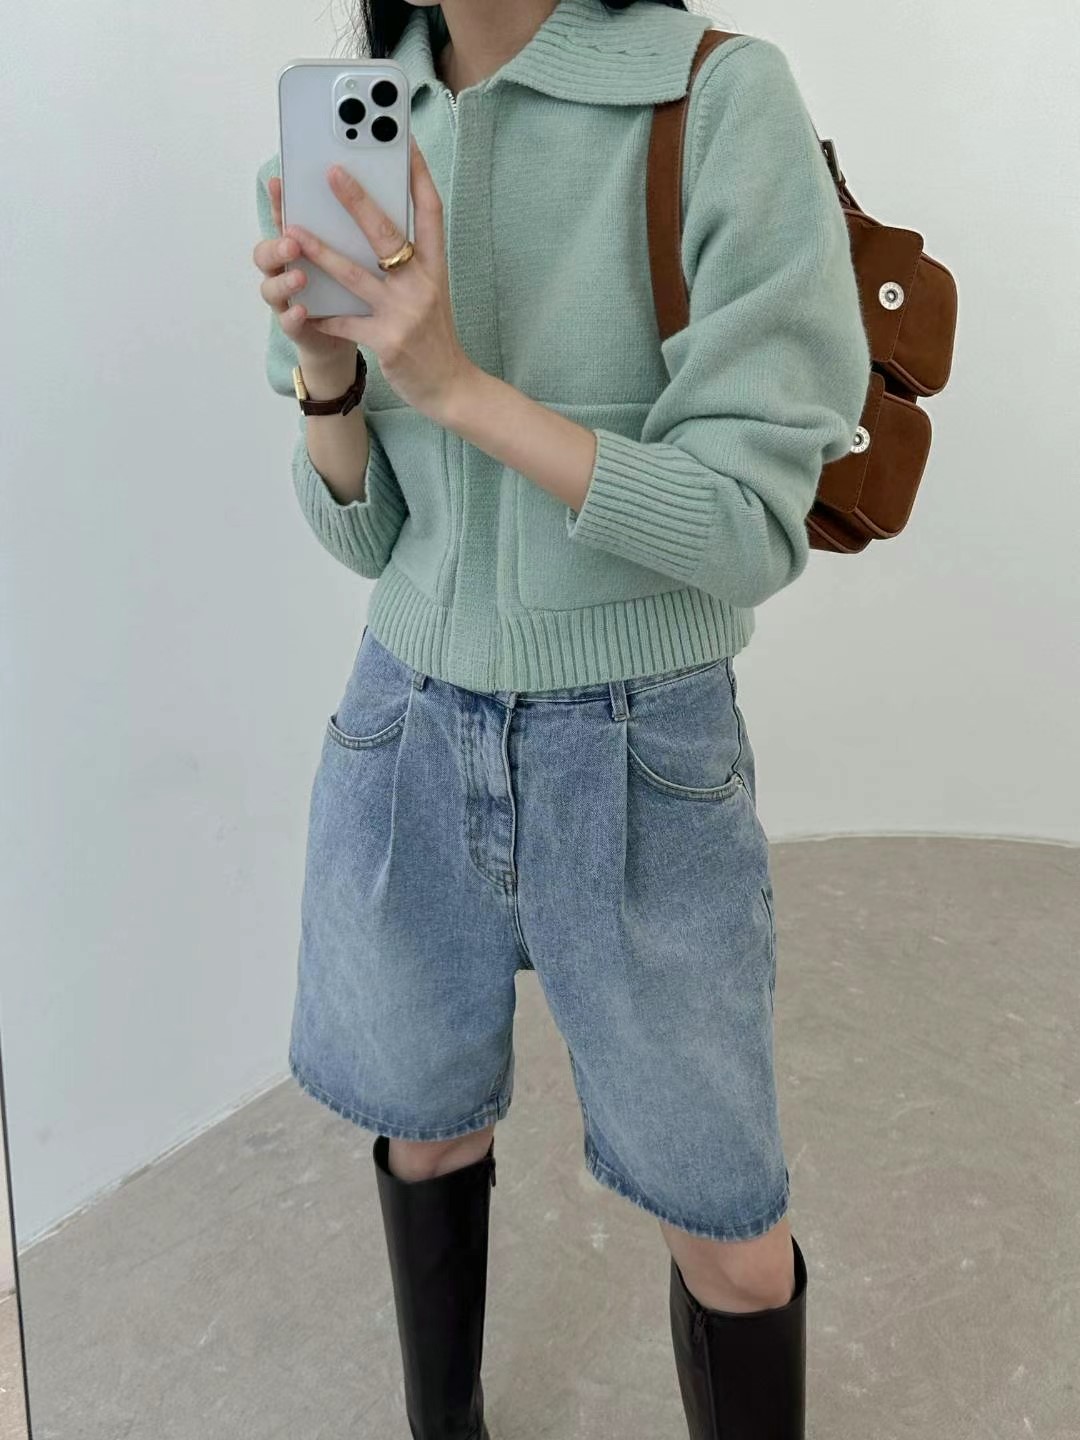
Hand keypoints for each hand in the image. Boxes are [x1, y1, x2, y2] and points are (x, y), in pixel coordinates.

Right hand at [252, 174, 354, 381]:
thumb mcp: (363, 258)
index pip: (284, 218)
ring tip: (301, 276)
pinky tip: (304, 311)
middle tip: (294, 232)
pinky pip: (289, 322)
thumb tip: (382, 190)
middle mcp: (289, 269)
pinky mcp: (298, 328)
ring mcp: (289, 300)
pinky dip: (294, 316)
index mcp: (304, 244)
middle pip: (271, 250)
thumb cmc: (364, 292)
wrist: (364, 340)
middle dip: (279, 240)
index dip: (278, 201)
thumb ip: (362, 231)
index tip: (277, 182)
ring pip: (273, 287)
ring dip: (286, 280)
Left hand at [283, 136, 475, 421]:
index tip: (404, 142)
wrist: (452, 387)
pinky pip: (345, 324)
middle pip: (388, 234)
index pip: (430, 211)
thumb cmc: (436, 337)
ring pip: (355, 275)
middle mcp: (422, 284)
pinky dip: (321, 317)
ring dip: (321, 252)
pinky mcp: (387, 341)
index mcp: (435, 267)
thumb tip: (378, 227)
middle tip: (331, 172)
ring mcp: (404, 313)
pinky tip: (299, 307)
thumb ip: (411, 263)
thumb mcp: (432, 293)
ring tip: (294, 231)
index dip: (418, 175)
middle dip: (357, 201)